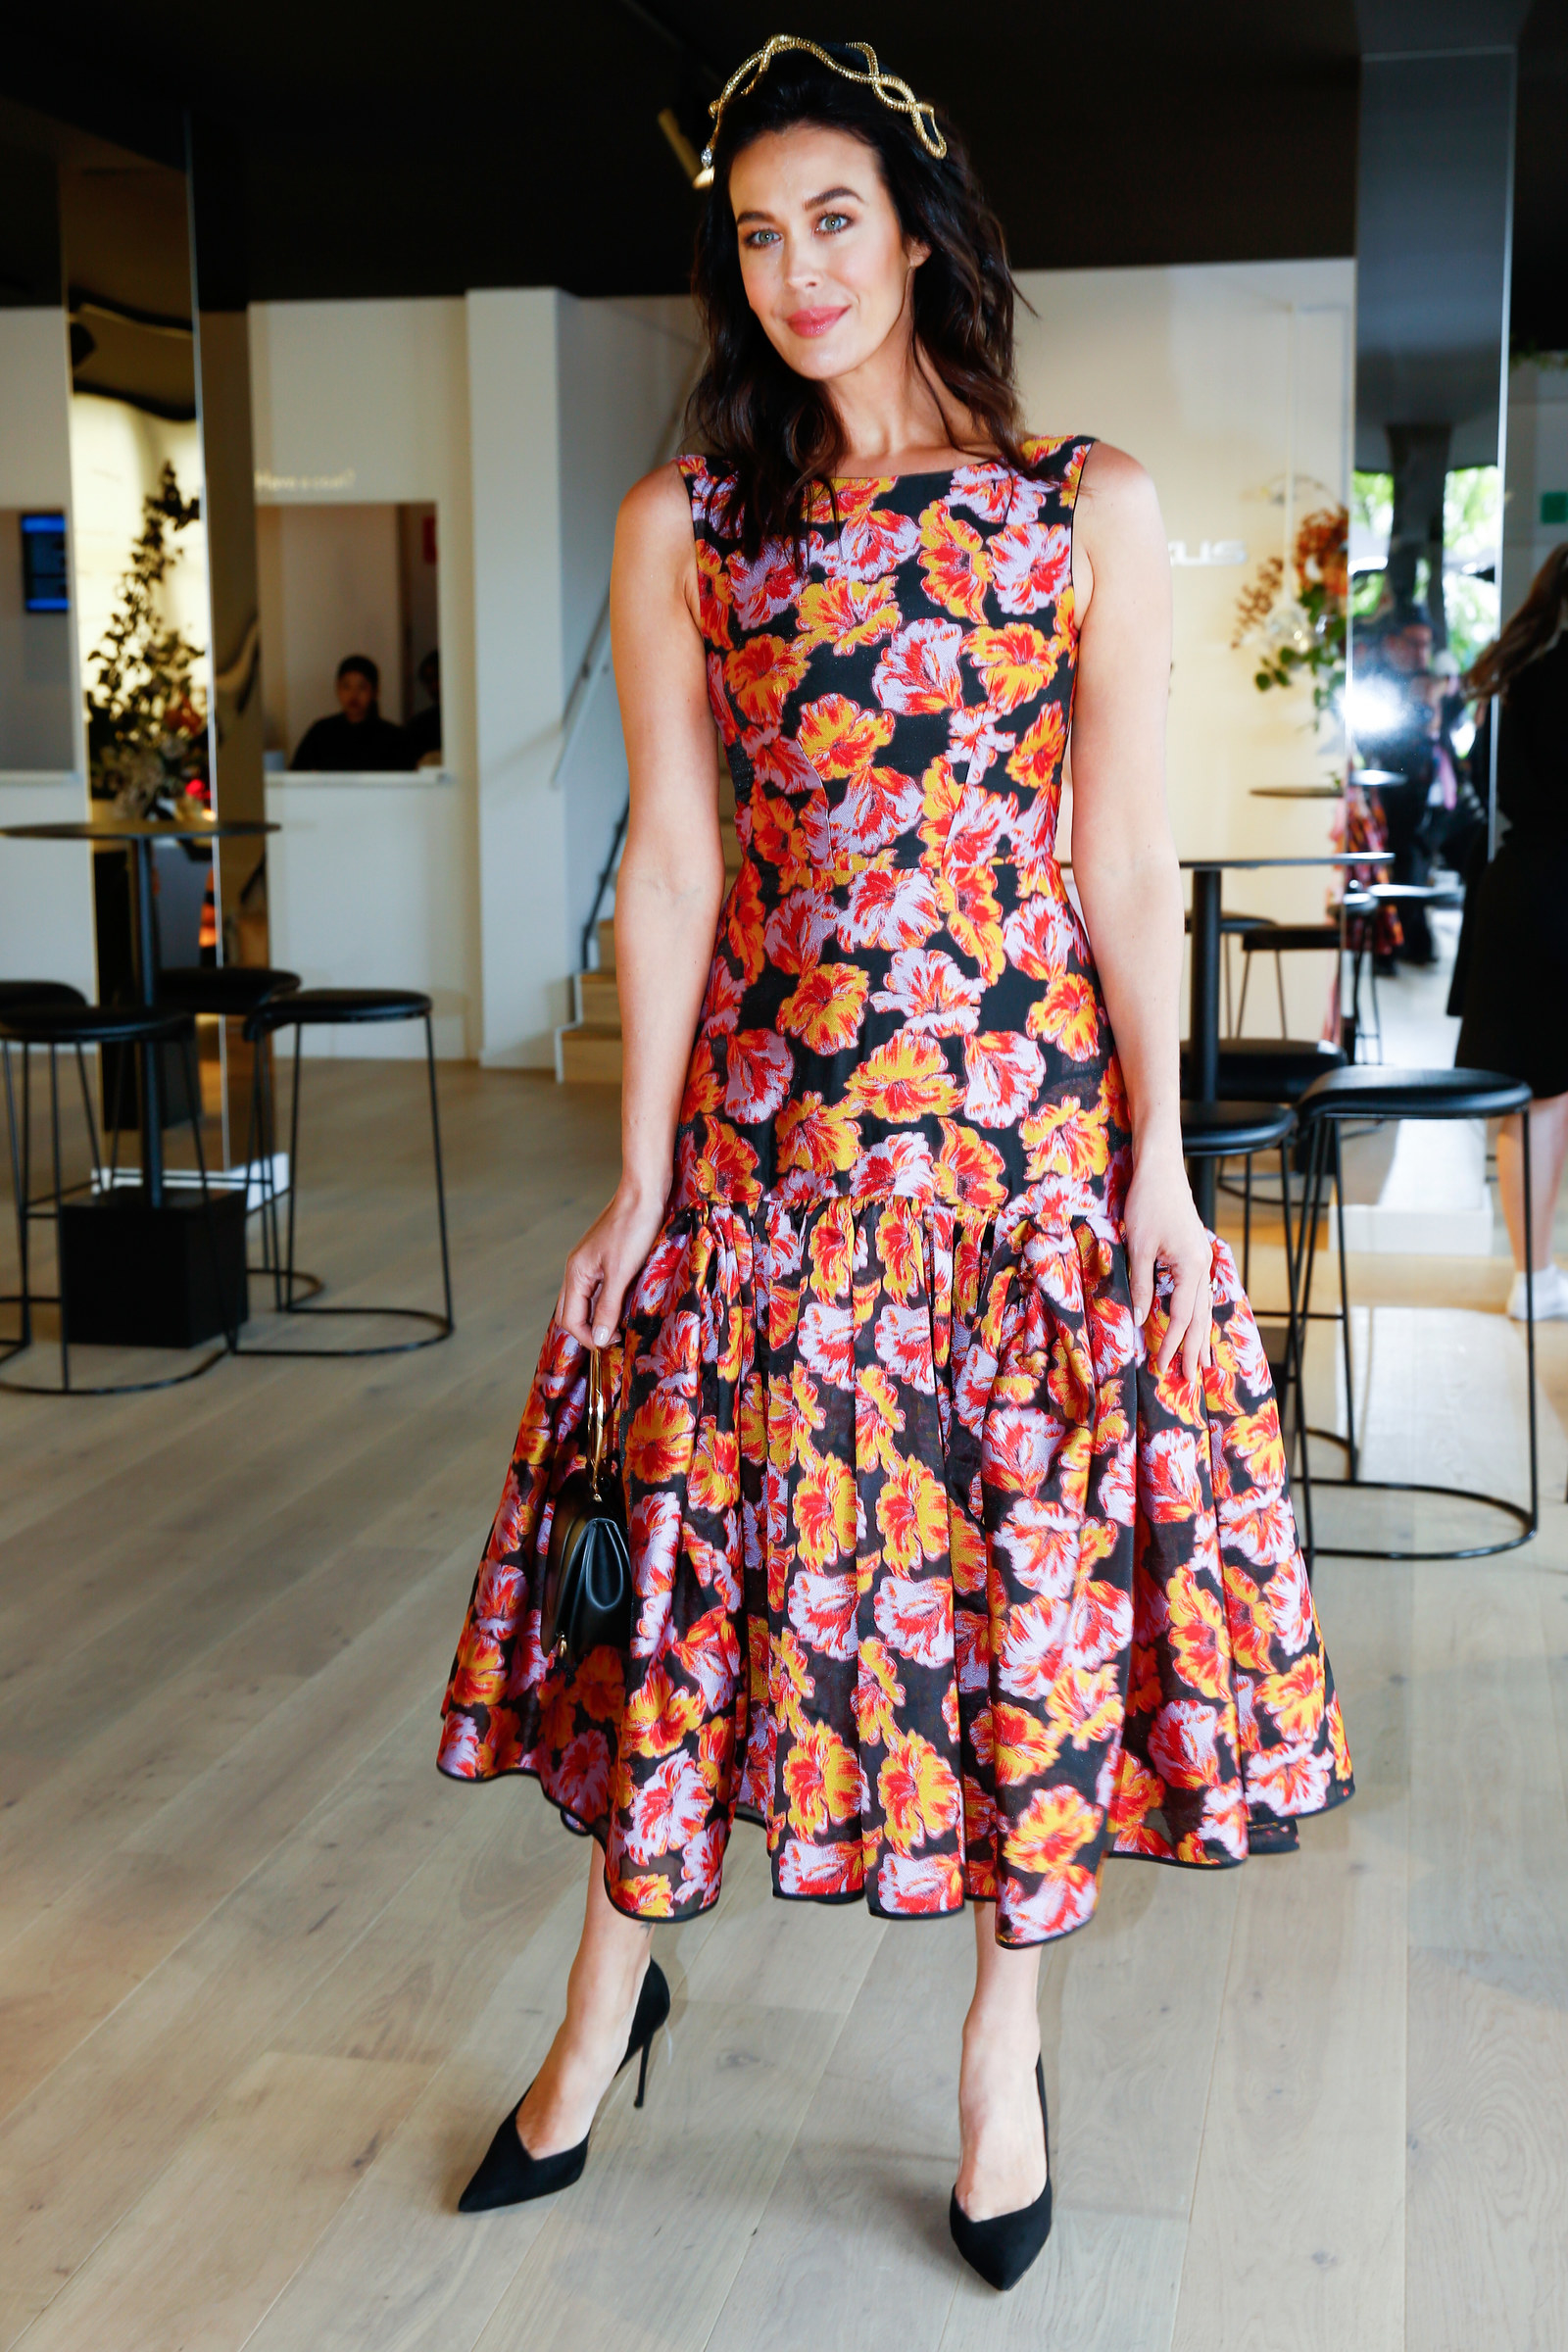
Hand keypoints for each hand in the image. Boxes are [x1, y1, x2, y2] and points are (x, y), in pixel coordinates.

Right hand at [557, 1182, 667, 1347]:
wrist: (645, 1193)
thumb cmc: (633, 1228)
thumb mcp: (622, 1273)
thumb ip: (608, 1307)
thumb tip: (597, 1339)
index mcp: (576, 1274)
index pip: (569, 1319)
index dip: (588, 1337)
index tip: (612, 1344)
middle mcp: (577, 1270)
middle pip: (572, 1312)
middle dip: (590, 1330)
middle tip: (617, 1338)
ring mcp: (590, 1264)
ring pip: (586, 1301)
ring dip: (600, 1317)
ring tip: (623, 1323)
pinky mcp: (604, 1259)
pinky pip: (599, 1288)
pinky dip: (609, 1301)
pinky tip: (626, 1303)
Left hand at [1124, 1142, 1212, 1384]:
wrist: (1161, 1169)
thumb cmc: (1147, 1203)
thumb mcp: (1137, 1246)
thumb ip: (1140, 1285)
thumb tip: (1140, 1320)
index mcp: (1191, 1267)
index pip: (1181, 1317)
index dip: (1171, 1344)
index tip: (1161, 1366)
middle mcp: (1203, 1267)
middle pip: (1200, 1318)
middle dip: (1194, 1351)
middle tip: (1191, 1381)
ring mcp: (1202, 1260)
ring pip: (1204, 1307)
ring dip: (1201, 1336)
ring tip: (1201, 1364)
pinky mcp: (1195, 1253)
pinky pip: (1201, 1293)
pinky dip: (1199, 1314)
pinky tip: (1197, 1326)